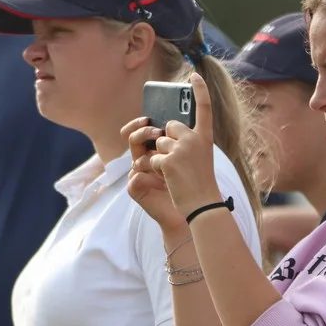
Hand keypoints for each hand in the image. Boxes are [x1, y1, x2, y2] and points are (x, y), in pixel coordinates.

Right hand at [122, 117, 185, 231]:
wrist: (192, 208)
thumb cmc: (191, 180)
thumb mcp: (191, 152)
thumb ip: (183, 135)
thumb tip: (177, 120)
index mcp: (155, 148)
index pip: (141, 129)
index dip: (140, 122)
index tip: (148, 117)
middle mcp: (145, 158)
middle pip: (133, 137)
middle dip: (143, 132)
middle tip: (157, 132)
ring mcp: (139, 173)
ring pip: (135, 155)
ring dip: (149, 155)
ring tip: (163, 158)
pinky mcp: (135, 188)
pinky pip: (136, 175)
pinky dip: (151, 177)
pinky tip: (163, 182)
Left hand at [128, 74, 221, 219]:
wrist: (203, 204)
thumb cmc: (201, 183)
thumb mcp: (199, 157)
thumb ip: (187, 142)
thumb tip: (164, 133)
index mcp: (205, 138)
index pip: (204, 108)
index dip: (200, 90)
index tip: (195, 74)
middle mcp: (195, 139)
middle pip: (170, 127)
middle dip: (167, 140)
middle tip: (178, 159)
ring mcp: (182, 148)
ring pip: (159, 143)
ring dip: (161, 156)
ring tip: (175, 172)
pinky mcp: (170, 160)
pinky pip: (153, 158)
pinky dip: (157, 169)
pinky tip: (169, 178)